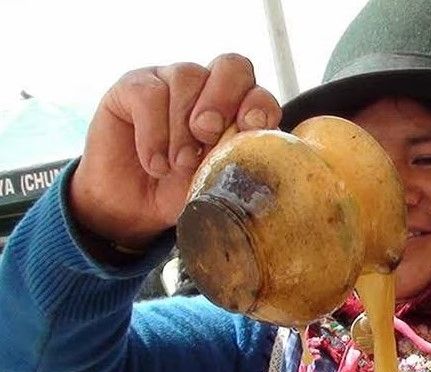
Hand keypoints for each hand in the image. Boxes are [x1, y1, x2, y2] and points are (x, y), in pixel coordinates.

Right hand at [69, 54, 281, 248]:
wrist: (132, 207)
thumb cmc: (181, 193)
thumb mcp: (216, 186)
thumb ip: (236, 165)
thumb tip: (255, 156)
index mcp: (238, 111)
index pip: (259, 91)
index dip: (260, 105)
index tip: (250, 129)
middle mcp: (208, 89)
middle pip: (231, 66)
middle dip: (223, 101)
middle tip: (207, 136)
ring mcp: (171, 82)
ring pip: (187, 77)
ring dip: (183, 128)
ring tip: (178, 166)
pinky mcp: (133, 87)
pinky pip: (149, 93)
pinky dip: (153, 134)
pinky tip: (155, 164)